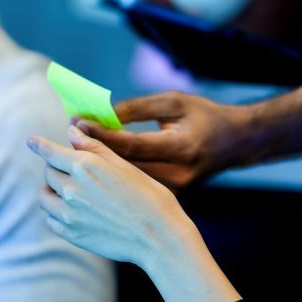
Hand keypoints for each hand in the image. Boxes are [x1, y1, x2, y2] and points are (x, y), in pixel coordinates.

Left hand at [29, 124, 192, 266]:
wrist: (158, 236)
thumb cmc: (148, 196)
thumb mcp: (124, 164)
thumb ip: (94, 147)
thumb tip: (72, 132)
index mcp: (85, 166)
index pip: (51, 152)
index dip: (39, 145)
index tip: (31, 141)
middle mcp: (71, 188)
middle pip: (48, 172)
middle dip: (57, 167)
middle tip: (73, 170)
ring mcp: (69, 214)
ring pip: (45, 196)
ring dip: (52, 190)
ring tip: (70, 190)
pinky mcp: (71, 234)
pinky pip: (51, 219)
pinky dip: (56, 212)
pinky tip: (74, 211)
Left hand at [74, 92, 255, 188]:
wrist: (235, 144)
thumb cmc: (204, 117)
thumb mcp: (174, 102)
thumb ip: (136, 109)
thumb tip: (98, 116)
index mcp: (181, 146)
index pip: (129, 143)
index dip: (99, 133)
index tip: (74, 123)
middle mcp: (177, 174)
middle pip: (123, 168)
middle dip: (90, 153)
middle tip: (66, 139)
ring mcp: (174, 190)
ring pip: (127, 183)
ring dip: (98, 170)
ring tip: (74, 155)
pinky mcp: (171, 198)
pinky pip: (137, 190)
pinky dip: (113, 182)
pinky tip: (94, 173)